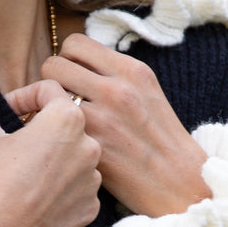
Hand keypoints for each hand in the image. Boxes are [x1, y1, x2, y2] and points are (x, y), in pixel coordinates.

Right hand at [0, 76, 101, 226]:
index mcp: (66, 120)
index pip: (50, 90)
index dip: (25, 97)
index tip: (9, 112)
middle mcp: (89, 146)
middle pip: (67, 122)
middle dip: (42, 125)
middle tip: (17, 140)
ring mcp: (93, 179)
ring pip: (76, 154)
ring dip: (56, 155)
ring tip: (27, 169)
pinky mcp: (91, 206)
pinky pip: (79, 185)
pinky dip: (63, 184)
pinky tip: (38, 192)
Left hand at [5, 34, 209, 217]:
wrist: (180, 183)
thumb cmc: (160, 140)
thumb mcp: (148, 93)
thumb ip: (115, 75)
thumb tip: (79, 65)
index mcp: (131, 70)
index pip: (75, 43)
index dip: (66, 58)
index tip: (70, 74)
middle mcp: (116, 89)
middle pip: (54, 65)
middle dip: (50, 81)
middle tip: (58, 98)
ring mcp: (102, 118)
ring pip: (49, 96)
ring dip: (47, 107)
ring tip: (57, 120)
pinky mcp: (91, 146)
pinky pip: (54, 128)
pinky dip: (51, 132)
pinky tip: (61, 142)